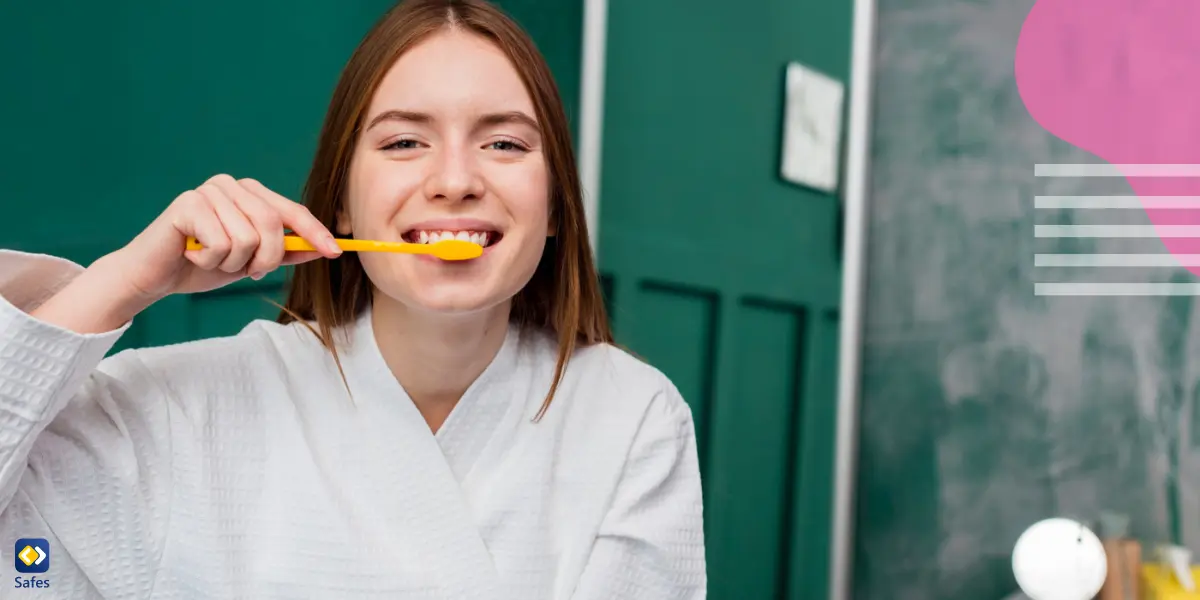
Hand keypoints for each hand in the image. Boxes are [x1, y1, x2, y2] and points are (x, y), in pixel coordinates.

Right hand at [114, 174, 341, 299]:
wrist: (155, 275)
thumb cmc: (203, 265)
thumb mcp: (252, 261)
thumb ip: (284, 252)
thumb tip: (320, 249)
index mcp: (250, 193)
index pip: (291, 211)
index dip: (314, 232)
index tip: (335, 251)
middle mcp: (231, 185)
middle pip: (273, 224)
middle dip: (266, 258)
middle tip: (248, 271)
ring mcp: (209, 191)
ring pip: (248, 237)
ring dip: (233, 262)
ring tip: (212, 259)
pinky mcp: (187, 203)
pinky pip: (222, 243)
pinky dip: (210, 259)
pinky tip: (192, 253)